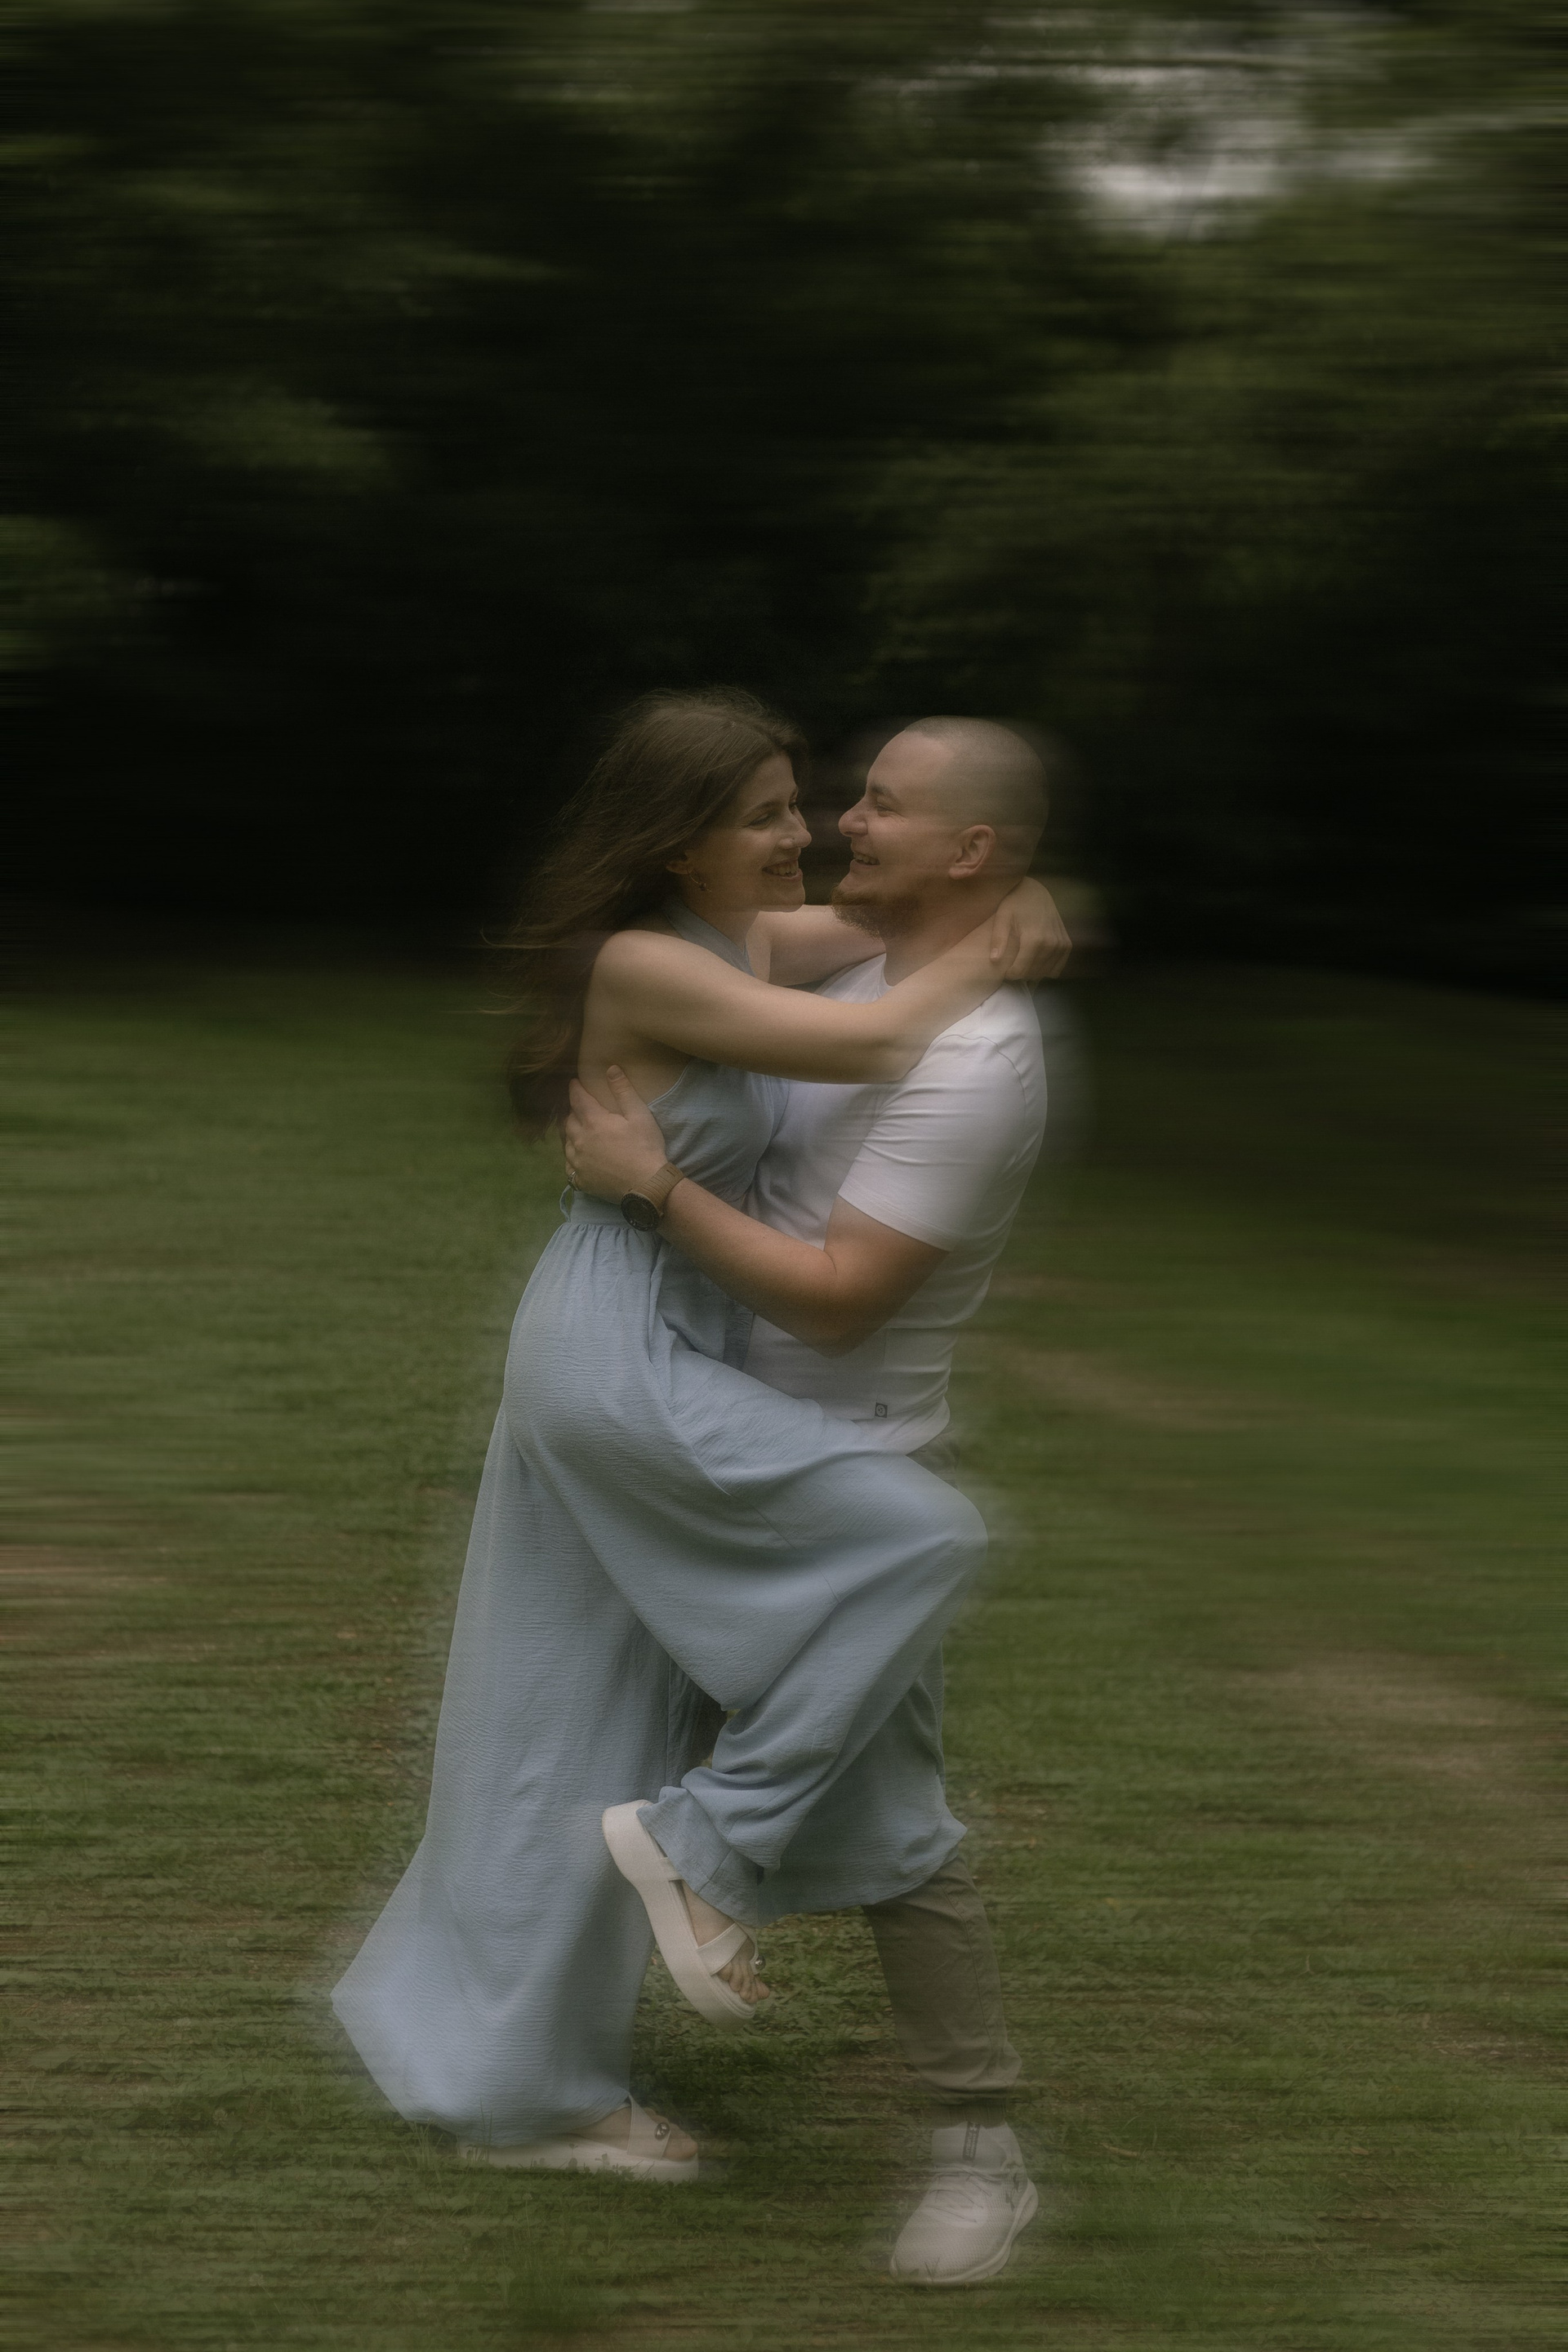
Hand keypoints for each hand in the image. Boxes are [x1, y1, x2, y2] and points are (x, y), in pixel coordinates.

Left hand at [563, 1069, 670, 1201]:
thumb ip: (623, 1090)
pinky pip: (568, 1164)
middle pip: (568, 1120)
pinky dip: (571, 1157)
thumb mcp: (639, 1115)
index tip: (573, 1082)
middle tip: (578, 1107)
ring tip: (577, 1129)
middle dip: (572, 1111)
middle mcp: (579, 1140)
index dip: (574, 1088)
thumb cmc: (645, 1148)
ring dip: (570, 1133)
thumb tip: (610, 1068)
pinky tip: (577, 1156)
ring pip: (566, 1142)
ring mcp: (578, 1161)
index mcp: (593, 1121)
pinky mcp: (580, 1179)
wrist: (646, 1186)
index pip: (577, 1099)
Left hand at [988, 874, 1070, 980]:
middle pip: (1033, 974)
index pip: (1021, 971)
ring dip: (1033, 974)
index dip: (1010, 975)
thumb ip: (998, 938)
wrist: (1036, 892)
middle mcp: (1051, 943)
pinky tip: (1036, 963)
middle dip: (1021, 975)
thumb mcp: (1002, 916)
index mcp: (1034, 939)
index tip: (1004, 970)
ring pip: (1045, 973)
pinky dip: (1046, 970)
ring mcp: (1061, 944)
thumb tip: (994, 960)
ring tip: (1022, 965)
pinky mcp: (1067, 944)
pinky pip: (1057, 968)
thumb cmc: (1015, 903)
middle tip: (1012, 968)